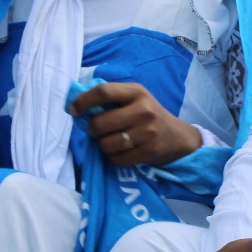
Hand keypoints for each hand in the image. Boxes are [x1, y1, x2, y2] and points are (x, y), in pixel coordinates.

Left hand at [69, 81, 202, 167]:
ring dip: (102, 145)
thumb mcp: (135, 99)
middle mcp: (143, 110)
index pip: (103, 92)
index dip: (83, 101)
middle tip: (96, 131)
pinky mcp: (149, 151)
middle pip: (100, 122)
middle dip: (92, 130)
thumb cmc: (148, 116)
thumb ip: (111, 100)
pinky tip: (122, 152)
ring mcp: (147, 131)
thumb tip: (76, 107)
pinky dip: (113, 158)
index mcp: (137, 92)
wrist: (178, 137)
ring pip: (106, 144)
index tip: (73, 110)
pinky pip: (116, 159)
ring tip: (112, 142)